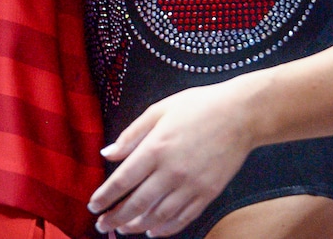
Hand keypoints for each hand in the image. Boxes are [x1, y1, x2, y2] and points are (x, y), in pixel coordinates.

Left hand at [88, 81, 255, 236]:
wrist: (239, 114)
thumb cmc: (198, 106)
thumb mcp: (159, 110)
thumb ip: (132, 134)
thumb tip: (108, 153)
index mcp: (156, 147)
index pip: (123, 180)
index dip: (105, 196)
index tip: (93, 205)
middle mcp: (171, 171)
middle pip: (137, 204)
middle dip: (116, 217)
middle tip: (102, 225)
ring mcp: (190, 186)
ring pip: (158, 216)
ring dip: (137, 226)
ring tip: (123, 229)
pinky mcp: (207, 194)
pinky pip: (182, 218)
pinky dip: (165, 229)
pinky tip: (153, 230)